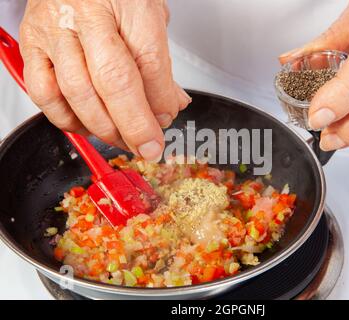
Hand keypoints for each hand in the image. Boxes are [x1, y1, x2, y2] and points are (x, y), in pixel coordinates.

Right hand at [20, 0, 190, 160]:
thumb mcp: (149, 15)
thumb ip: (160, 62)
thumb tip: (170, 106)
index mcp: (127, 2)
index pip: (149, 62)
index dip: (160, 101)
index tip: (166, 120)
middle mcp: (87, 15)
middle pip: (113, 81)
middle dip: (135, 125)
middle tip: (148, 145)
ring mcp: (55, 30)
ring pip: (77, 92)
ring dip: (104, 128)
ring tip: (122, 139)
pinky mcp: (32, 44)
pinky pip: (44, 93)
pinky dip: (67, 119)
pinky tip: (87, 126)